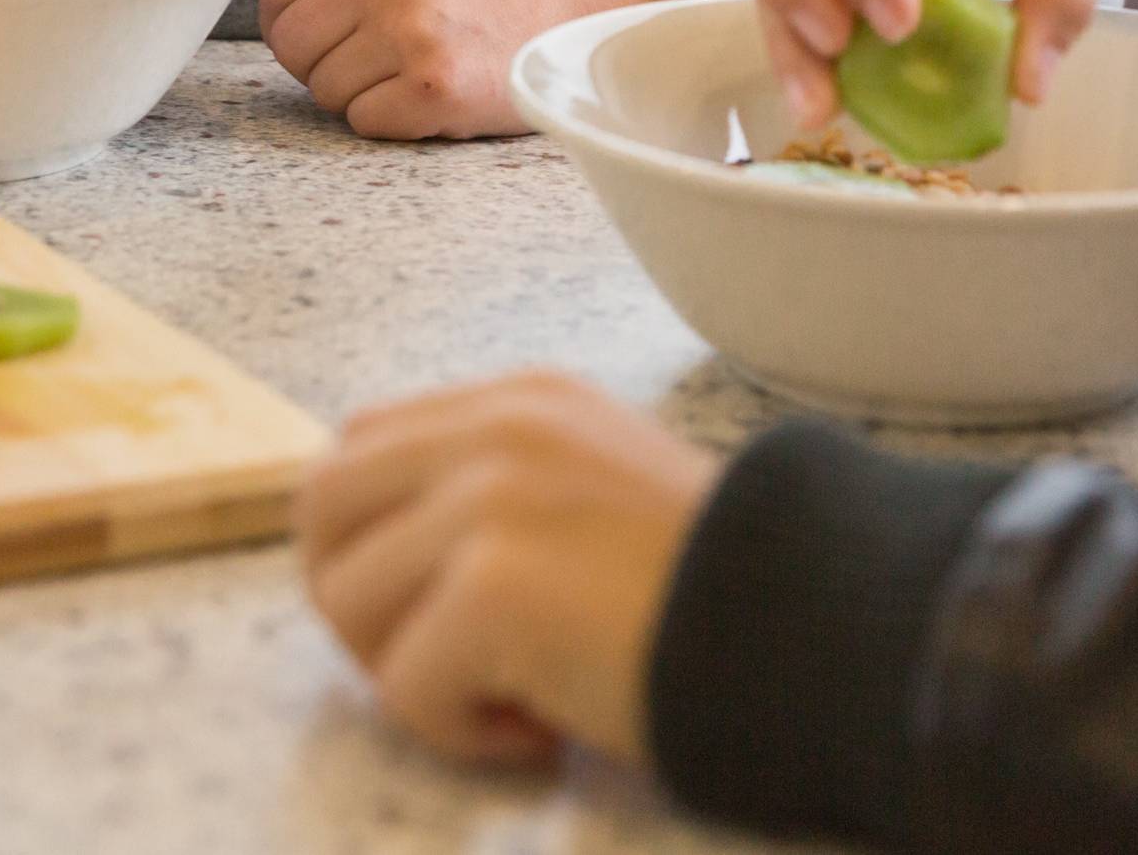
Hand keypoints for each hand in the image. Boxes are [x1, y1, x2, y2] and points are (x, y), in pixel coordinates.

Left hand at [259, 0, 678, 139]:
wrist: (566, 19)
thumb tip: (274, 22)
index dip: (290, 28)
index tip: (325, 41)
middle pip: (290, 46)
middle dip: (320, 67)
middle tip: (372, 66)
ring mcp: (411, 33)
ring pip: (324, 90)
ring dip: (360, 97)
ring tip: (411, 76)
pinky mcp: (434, 88)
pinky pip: (364, 122)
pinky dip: (392, 123)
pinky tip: (432, 100)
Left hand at [298, 372, 720, 769]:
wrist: (814, 633)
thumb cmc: (720, 597)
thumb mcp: (599, 496)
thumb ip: (500, 494)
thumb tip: (391, 560)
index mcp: (522, 403)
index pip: (361, 448)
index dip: (375, 546)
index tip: (445, 612)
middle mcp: (497, 428)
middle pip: (322, 506)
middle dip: (361, 605)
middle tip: (452, 662)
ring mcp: (490, 497)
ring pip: (346, 600)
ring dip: (414, 675)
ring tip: (517, 695)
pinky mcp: (492, 582)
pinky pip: (403, 687)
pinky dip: (461, 734)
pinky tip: (546, 728)